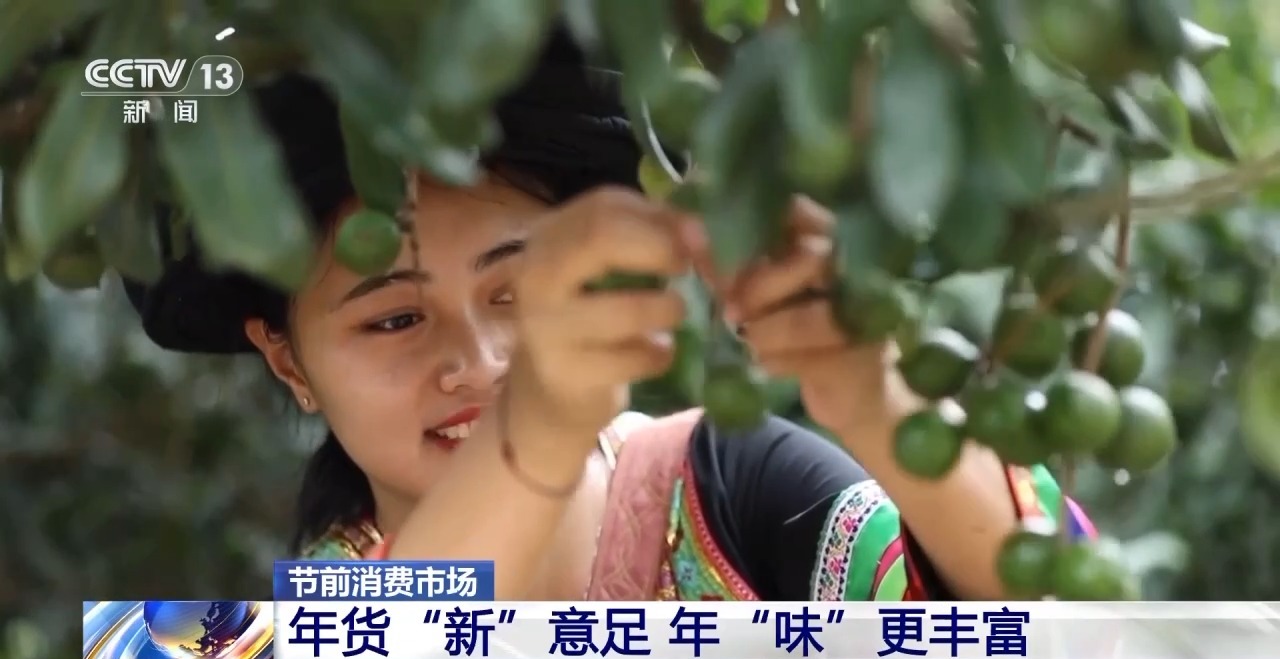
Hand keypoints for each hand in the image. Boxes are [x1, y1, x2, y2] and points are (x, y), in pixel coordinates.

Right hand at [511, 187, 691, 443]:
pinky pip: (631, 359)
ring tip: (673, 314)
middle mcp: (538, 273)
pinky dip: (659, 355)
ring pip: (624, 308)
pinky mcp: (565, 372)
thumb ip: (652, 236)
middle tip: (685, 271)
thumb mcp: (609, 267)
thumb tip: (697, 234)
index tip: (695, 241)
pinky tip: (659, 353)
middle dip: (660, 249)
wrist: (550, 391)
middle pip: (601, 235)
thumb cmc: (590, 316)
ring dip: (667, 310)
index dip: (660, 218)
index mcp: (550, 237)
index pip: (605, 205)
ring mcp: (546, 326)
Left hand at [722, 197, 902, 436]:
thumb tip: (687, 237)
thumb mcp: (767, 298)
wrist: (862, 400)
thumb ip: (733, 270)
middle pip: (811, 258)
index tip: (720, 243)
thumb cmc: (809, 339)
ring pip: (811, 314)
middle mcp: (860, 272)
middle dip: (761, 283)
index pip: (801, 212)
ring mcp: (867, 317)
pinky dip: (776, 360)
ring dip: (767, 329)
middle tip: (730, 308)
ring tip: (747, 339)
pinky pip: (810, 358)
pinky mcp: (862, 363)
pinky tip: (763, 365)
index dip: (757, 223)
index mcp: (835, 244)